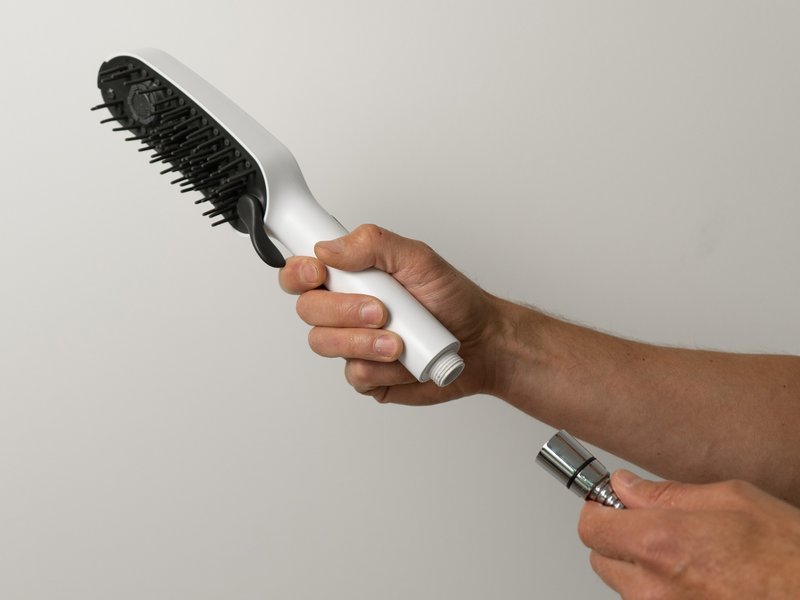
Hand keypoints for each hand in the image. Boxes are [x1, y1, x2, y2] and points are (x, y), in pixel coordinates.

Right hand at [278, 224, 507, 404]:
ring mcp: (353, 344)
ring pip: (324, 344)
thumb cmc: (452, 298)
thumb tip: (328, 249)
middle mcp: (345, 310)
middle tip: (381, 310)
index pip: (302, 273)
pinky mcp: (368, 375)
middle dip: (342, 310)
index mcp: (351, 277)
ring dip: (362, 341)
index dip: (299, 273)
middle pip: (308, 310)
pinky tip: (404, 360)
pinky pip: (355, 374)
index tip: (317, 272)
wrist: (483, 342)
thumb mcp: (418, 258)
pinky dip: (382, 368)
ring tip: (397, 340)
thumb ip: (373, 245)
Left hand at [578, 470, 799, 598]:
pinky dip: (663, 593)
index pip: (590, 526)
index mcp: (660, 543)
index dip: (599, 510)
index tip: (611, 504)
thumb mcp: (732, 500)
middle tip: (653, 527)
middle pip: (601, 558)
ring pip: (625, 586)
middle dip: (619, 539)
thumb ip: (666, 493)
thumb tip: (626, 486)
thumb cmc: (790, 557)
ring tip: (688, 557)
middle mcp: (653, 587)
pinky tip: (698, 580)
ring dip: (642, 569)